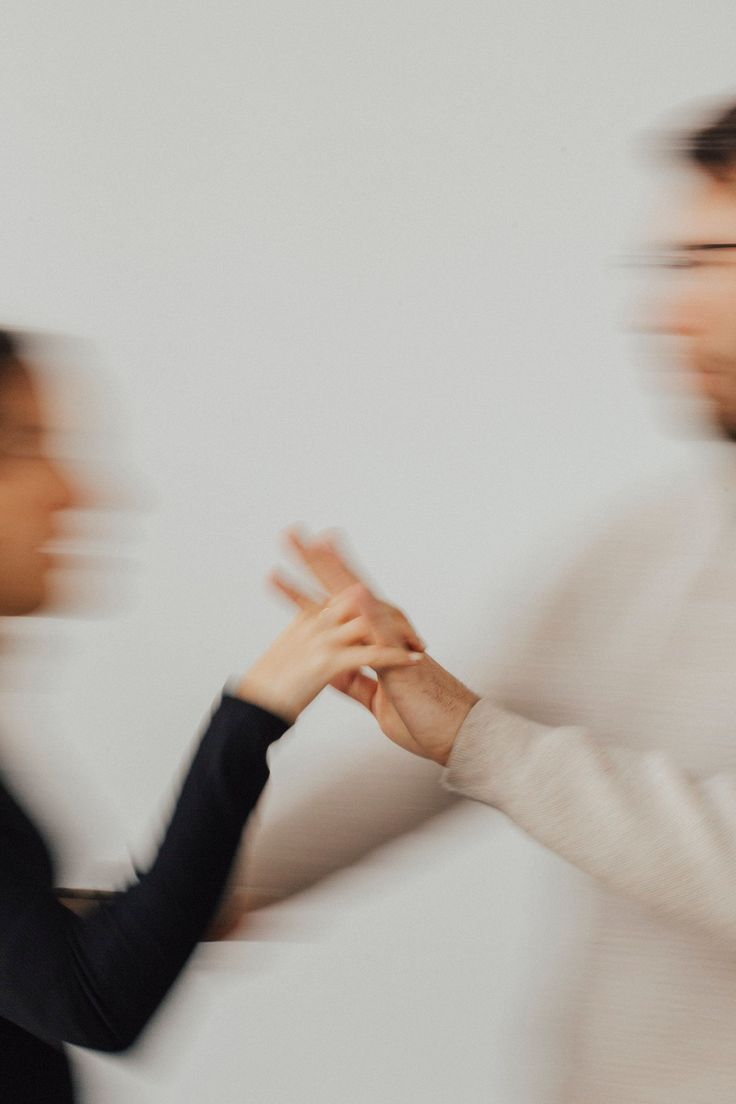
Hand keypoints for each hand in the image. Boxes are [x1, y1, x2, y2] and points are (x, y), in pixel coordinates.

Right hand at [236, 583, 422, 725]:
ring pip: (369, 624)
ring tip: (417, 645)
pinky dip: (394, 656)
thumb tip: (332, 651)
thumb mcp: (294, 659)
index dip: (370, 602)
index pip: (342, 594)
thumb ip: (315, 648)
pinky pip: (370, 654)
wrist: (252, 709)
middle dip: (390, 613)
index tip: (393, 614)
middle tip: (412, 632)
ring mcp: (321, 639)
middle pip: (361, 600)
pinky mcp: (326, 662)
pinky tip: (410, 660)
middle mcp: (315, 623)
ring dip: (398, 633)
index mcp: (307, 620)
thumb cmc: (271, 690)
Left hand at [274, 528, 478, 763]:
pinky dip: (372, 613)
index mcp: (374, 644)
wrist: (459, 737)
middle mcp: (384, 635)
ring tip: (316, 545)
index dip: (312, 587)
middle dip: (319, 563)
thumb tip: (336, 669)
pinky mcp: (407, 661)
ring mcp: (396, 644)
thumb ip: (357, 681)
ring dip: (341, 572)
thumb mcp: (378, 698)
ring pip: (365, 600)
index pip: (338, 608)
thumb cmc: (425, 718)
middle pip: (347, 590)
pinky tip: (356, 594)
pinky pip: (388, 634)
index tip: (285, 567)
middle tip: (293, 534)